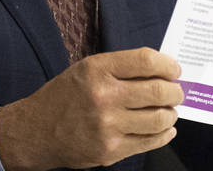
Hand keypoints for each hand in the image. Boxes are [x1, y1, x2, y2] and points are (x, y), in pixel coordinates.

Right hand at [0, 47, 183, 170]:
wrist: (36, 131)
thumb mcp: (88, 68)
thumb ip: (122, 67)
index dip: (168, 65)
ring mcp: (107, 127)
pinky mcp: (110, 151)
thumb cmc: (66, 95)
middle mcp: (103, 97)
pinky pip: (149, 142)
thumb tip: (163, 69)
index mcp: (97, 70)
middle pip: (158, 91)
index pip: (146, 61)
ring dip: (171, 113)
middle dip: (175, 91)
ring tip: (169, 110)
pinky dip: (164, 134)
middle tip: (177, 91)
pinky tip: (165, 128)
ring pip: (159, 118)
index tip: (174, 69)